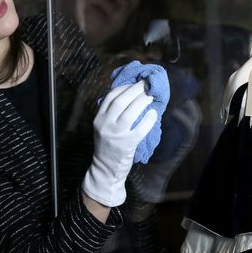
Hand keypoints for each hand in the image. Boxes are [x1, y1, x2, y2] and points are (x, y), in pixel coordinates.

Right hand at [82, 81, 156, 206]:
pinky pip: (140, 129)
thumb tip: (131, 96)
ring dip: (142, 101)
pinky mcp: (127, 144)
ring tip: (151, 95)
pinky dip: (148, 120)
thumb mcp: (103, 127)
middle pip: (121, 101)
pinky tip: (153, 113)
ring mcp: (116, 135)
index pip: (110, 97)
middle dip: (135, 90)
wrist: (105, 170)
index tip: (134, 83)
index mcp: (98, 118)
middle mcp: (105, 125)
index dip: (124, 87)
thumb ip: (111, 114)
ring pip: (130, 112)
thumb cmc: (107, 146)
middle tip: (146, 83)